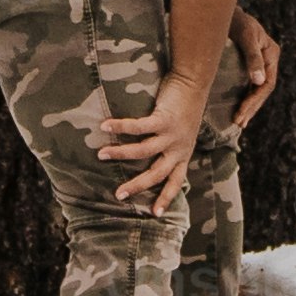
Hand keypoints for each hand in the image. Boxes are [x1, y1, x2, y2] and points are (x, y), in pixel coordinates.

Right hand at [94, 69, 210, 210]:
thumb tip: (146, 149)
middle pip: (157, 174)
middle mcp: (179, 148)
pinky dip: (120, 127)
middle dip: (137, 186)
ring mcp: (172, 135)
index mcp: (184, 153)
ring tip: (101, 154)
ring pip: (143, 151)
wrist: (194, 81)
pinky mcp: (165, 119)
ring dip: (121, 154)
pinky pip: (138, 127)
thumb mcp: (182, 131)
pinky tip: (105, 125)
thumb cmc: (185, 105)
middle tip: (119, 195)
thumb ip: (168, 142)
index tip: (156, 214)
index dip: (166, 198)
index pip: (176, 181)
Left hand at [221, 14, 282, 138]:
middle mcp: (268, 59)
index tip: (242, 112)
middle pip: (263, 90)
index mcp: (272, 54)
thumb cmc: (233, 20)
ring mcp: (260, 62)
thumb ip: (253, 58)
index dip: (255, 101)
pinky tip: (237, 109)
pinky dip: (244, 98)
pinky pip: (249, 85)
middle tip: (239, 123)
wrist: (219, 9)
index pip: (267, 84)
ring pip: (257, 90)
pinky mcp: (248, 64)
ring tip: (239, 122)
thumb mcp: (245, 36)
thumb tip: (260, 82)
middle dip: (251, 108)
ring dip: (249, 107)